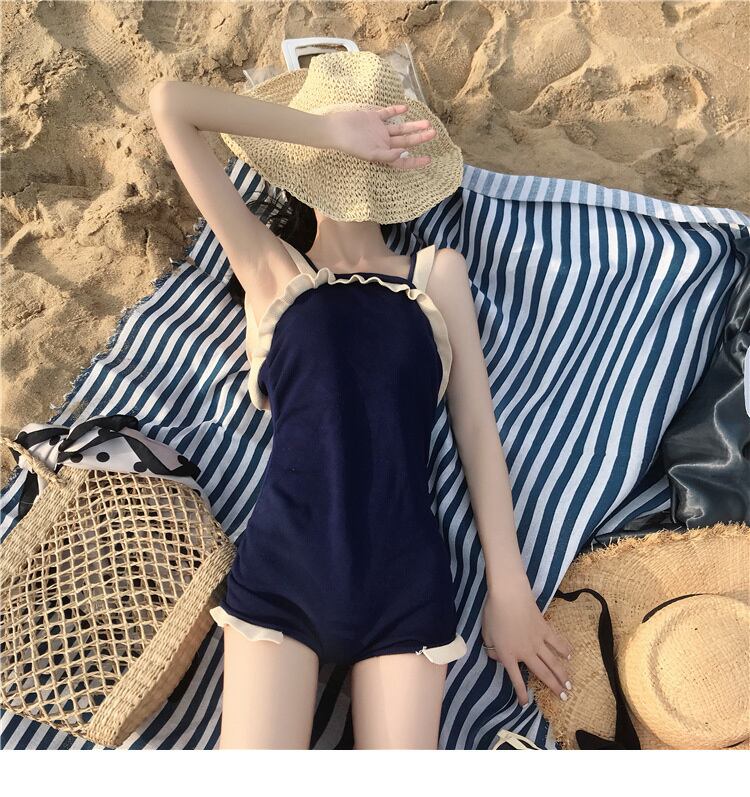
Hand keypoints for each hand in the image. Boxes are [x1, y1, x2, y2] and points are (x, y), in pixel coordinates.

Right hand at [324, 103, 435, 169]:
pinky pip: (388, 114)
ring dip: (413, 126)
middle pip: (405, 142)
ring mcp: (379, 130)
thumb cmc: (350, 145)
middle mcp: (383, 142)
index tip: (428, 160)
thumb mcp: (370, 153)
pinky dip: (396, 110)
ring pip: (400, 128)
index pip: (402, 159)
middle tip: (433, 133)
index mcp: (383, 153)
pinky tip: (406, 108)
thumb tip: (402, 154)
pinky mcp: (373, 117)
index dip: (415, 161)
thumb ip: (387, 155)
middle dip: (419, 138)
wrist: (335, 129)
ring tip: (427, 123)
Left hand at [481, 580, 573, 705]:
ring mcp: (537, 641)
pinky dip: (564, 650)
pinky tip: (570, 656)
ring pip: (553, 662)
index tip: (525, 704)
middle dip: (554, 687)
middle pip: (542, 674)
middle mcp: (525, 652)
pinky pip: (557, 643)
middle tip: (564, 697)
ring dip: (562, 675)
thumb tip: (497, 658)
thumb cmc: (493, 613)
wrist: (509, 595)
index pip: (516, 679)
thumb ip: (491, 649)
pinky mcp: (545, 629)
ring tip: (570, 686)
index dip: (521, 693)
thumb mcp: (486, 634)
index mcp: (508, 655)